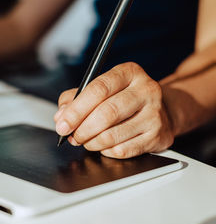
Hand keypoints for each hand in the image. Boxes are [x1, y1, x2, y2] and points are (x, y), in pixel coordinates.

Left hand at [54, 62, 174, 158]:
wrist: (163, 110)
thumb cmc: (124, 98)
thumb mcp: (101, 89)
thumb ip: (75, 98)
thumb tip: (61, 116)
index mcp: (129, 73)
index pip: (98, 89)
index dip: (76, 110)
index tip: (62, 124)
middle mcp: (146, 90)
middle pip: (107, 113)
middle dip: (82, 129)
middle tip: (72, 136)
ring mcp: (155, 114)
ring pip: (113, 135)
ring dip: (92, 142)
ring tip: (85, 141)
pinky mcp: (158, 136)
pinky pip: (124, 150)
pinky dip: (107, 151)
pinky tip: (104, 146)